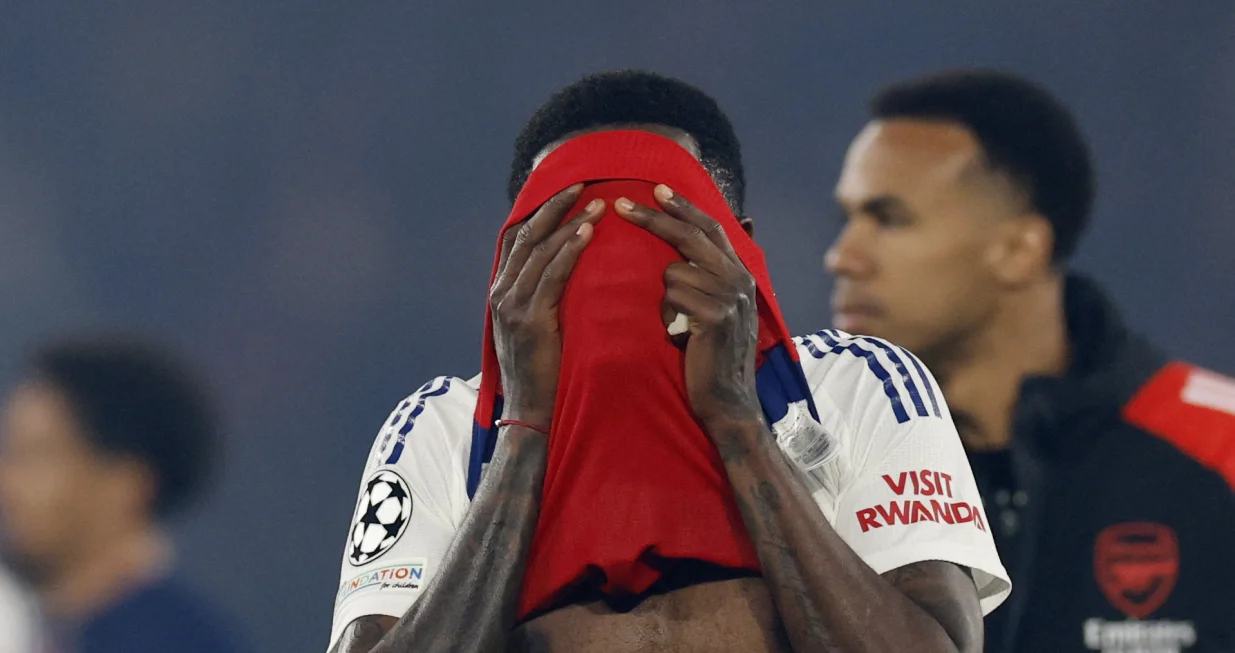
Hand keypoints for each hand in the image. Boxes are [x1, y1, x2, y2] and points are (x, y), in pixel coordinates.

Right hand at [489, 184, 603, 429]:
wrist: (529, 410)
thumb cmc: (540, 372)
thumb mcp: (534, 329)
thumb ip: (540, 300)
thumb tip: (562, 277)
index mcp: (500, 292)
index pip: (518, 240)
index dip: (540, 212)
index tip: (566, 191)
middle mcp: (501, 293)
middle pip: (527, 235)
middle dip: (555, 206)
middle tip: (582, 183)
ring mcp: (512, 305)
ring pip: (540, 250)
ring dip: (570, 222)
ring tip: (597, 204)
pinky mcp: (530, 319)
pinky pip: (552, 274)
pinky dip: (569, 249)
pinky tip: (588, 233)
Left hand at [614, 184, 761, 430]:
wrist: (728, 402)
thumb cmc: (713, 356)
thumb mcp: (720, 309)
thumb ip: (714, 273)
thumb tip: (735, 227)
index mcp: (740, 273)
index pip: (709, 227)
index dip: (683, 207)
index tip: (656, 189)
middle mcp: (739, 279)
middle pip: (691, 235)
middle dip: (654, 218)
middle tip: (620, 204)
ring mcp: (730, 296)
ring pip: (674, 270)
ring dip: (664, 296)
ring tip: (677, 324)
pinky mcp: (715, 316)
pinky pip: (673, 295)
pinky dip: (667, 314)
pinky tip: (678, 335)